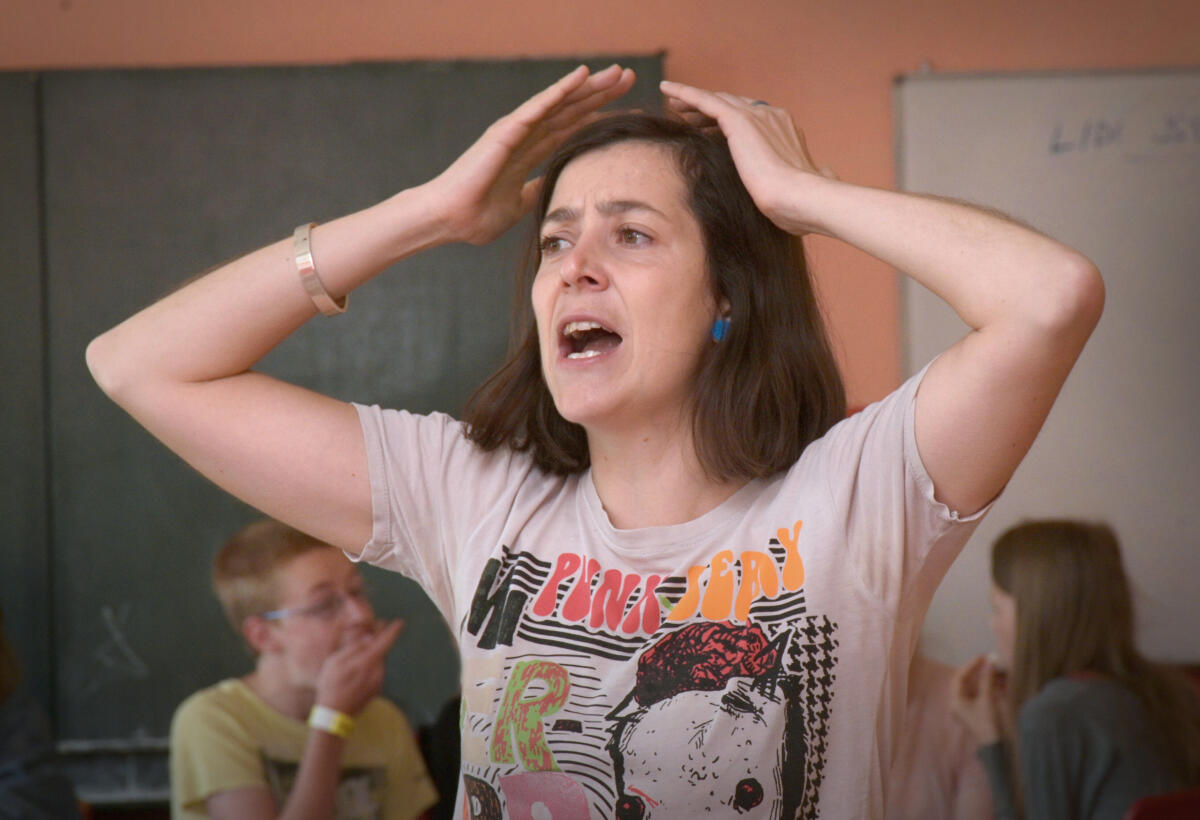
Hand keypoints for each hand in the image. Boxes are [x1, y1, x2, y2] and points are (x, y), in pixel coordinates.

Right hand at [313, 619, 403, 715]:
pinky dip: (369, 668)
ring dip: (372, 656)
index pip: (385, 642)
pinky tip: (356, 674)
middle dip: (377, 641)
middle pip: (381, 651)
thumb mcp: (336, 661)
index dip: (392, 631)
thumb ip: (354, 648)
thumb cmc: (331, 685)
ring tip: (357, 657)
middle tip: (371, 633)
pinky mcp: (375, 690)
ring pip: (377, 663)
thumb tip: (368, 638)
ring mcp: (378, 682)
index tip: (400, 622)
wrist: (335, 715)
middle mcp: (378, 671)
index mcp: (368, 661)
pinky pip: (375, 673)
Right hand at [427, 64, 635, 245]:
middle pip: (570, 110)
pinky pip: (538, 107)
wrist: (449, 219)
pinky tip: (580, 76)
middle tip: (630, 78)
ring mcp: (515, 131)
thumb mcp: (519, 204)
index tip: (627, 109)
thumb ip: (537, 190)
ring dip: (588, 86)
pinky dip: (560, 90)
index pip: (570, 129)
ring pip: (560, 103)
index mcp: (528, 152)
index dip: (597, 117)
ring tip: (617, 72)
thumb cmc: (476, 216)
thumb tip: (555, 187)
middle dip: (600, 94)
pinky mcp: (505, 131)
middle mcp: (524, 135)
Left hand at [658, 80, 835, 234]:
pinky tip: (666, 90)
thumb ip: (797, 183)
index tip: (709, 129)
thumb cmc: (798, 205)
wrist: (800, 198)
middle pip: (733, 107)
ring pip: (717, 101)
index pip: (751, 119)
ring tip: (673, 104)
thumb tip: (803, 194)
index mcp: (785, 130)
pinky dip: (685, 93)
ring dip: (693, 102)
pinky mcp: (740, 121)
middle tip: (686, 114)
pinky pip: (706, 101)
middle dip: (708, 110)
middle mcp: (772, 116)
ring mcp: (757, 116)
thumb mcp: (795, 190)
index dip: (727, 122)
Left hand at [949, 654, 1005, 744]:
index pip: (959, 677)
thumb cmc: (988, 723)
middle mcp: (958, 703)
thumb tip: (990, 660)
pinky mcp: (976, 712)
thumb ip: (987, 679)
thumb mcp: (987, 699)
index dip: (971, 665)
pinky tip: (1001, 684)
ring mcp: (967, 708)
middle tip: (991, 663)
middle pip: (967, 681)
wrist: (996, 748)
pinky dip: (989, 688)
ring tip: (1000, 673)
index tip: (983, 657)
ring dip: (987, 680)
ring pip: (975, 688)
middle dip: (980, 672)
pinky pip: (981, 695)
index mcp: (955, 700)